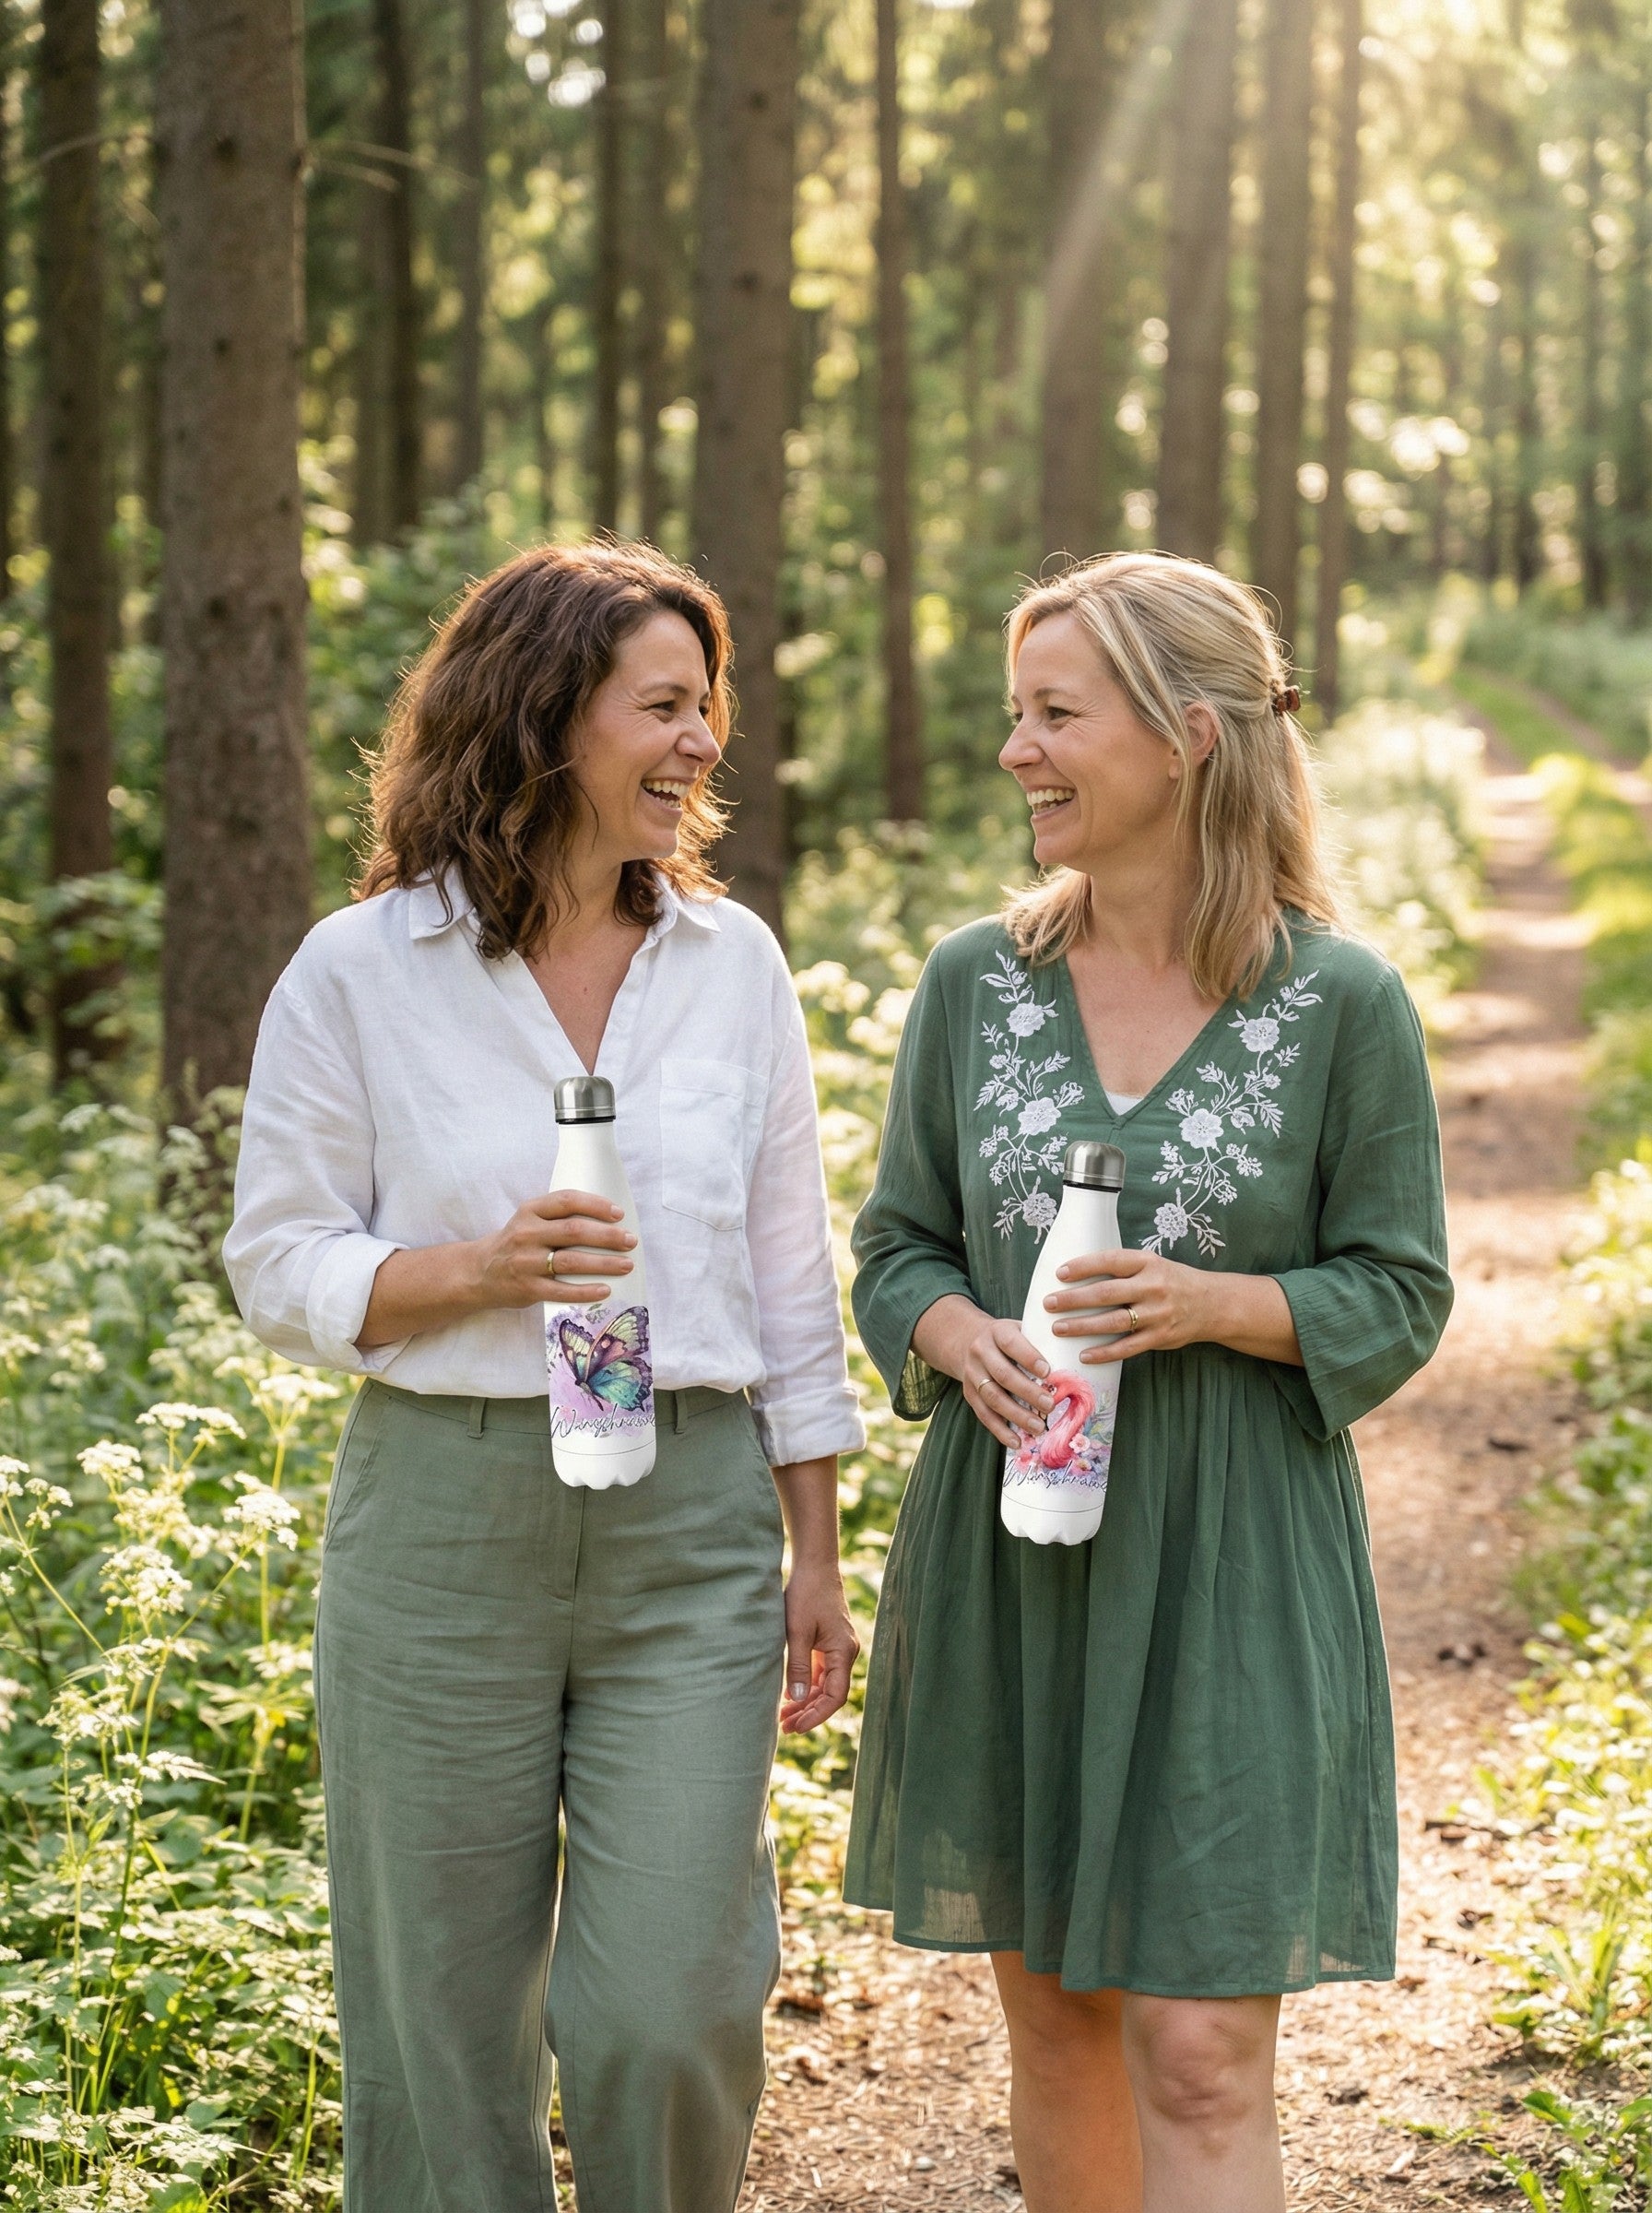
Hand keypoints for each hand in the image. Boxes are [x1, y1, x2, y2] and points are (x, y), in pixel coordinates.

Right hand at [472, 1190, 636, 1310]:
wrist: (478, 1273)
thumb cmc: (516, 1244)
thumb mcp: (529, 1221)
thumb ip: (558, 1218)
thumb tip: (608, 1222)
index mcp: (530, 1211)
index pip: (566, 1201)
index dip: (595, 1205)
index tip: (619, 1213)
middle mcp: (527, 1234)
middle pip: (574, 1231)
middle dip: (607, 1236)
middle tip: (630, 1240)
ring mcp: (526, 1262)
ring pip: (571, 1262)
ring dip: (604, 1263)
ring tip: (627, 1265)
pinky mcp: (527, 1288)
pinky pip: (561, 1290)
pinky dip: (586, 1291)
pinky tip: (605, 1290)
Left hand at [779, 1561, 858, 1733]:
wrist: (814, 1566)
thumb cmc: (806, 1594)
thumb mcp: (797, 1631)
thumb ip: (797, 1665)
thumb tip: (795, 1700)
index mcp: (843, 1652)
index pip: (835, 1696)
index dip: (816, 1715)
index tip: (796, 1726)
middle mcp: (845, 1653)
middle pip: (830, 1694)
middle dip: (808, 1713)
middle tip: (785, 1728)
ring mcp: (838, 1649)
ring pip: (824, 1685)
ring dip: (805, 1702)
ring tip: (783, 1717)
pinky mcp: (829, 1644)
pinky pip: (820, 1673)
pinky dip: (806, 1686)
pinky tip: (789, 1696)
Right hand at [958, 1312, 1053, 1450]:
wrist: (969, 1341)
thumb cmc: (1008, 1339)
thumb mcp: (1020, 1330)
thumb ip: (1039, 1344)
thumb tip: (1071, 1366)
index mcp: (997, 1331)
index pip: (1012, 1343)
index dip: (1029, 1358)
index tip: (1048, 1372)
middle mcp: (980, 1351)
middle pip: (1003, 1374)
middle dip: (1028, 1392)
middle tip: (1050, 1405)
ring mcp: (972, 1373)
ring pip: (992, 1397)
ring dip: (1016, 1415)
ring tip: (1039, 1427)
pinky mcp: (969, 1393)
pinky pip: (984, 1414)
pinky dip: (1000, 1430)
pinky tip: (1017, 1441)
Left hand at [1042, 1247, 1212, 1364]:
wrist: (1211, 1304)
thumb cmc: (1172, 1281)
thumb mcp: (1152, 1264)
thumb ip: (1123, 1268)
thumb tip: (1077, 1272)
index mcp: (1148, 1263)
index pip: (1111, 1261)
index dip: (1084, 1266)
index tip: (1060, 1273)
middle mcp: (1153, 1287)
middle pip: (1107, 1293)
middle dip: (1074, 1299)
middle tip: (1050, 1303)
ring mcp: (1157, 1314)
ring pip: (1113, 1321)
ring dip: (1082, 1326)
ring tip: (1058, 1328)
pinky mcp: (1159, 1337)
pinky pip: (1127, 1347)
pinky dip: (1104, 1352)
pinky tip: (1084, 1354)